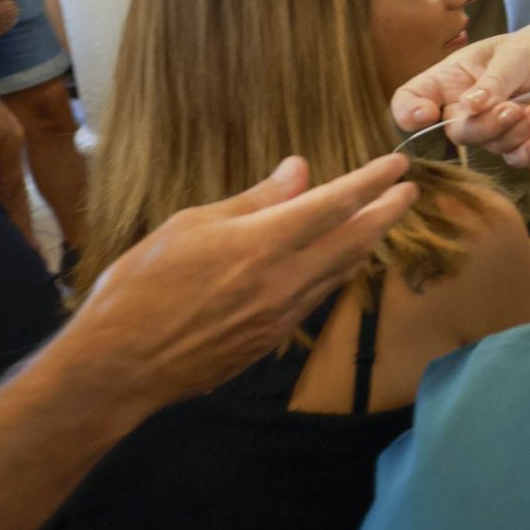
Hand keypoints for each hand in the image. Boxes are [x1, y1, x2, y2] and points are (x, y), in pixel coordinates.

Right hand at [62, 154, 417, 408]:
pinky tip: (337, 261)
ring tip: (381, 221)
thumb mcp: (193, 226)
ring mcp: (282, 315)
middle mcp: (285, 280)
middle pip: (354, 240)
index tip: (397, 164)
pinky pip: (317, 297)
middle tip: (409, 191)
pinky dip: (335, 272)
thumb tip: (299, 170)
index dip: (372, 182)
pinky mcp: (273, 340)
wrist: (120, 364)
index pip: (335, 204)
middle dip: (386, 213)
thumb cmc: (143, 285)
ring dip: (366, 243)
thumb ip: (254, 201)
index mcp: (264, 243)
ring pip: (341, 271)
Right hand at [391, 20, 529, 163]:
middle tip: (514, 108)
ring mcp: (491, 126)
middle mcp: (464, 106)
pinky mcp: (519, 141)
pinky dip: (527, 153)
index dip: (408, 111)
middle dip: (486, 124)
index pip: (412, 98)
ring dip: (516, 132)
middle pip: (457, 131)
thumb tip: (467, 106)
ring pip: (489, 145)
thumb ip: (492, 82)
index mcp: (451, 77)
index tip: (427, 114)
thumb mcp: (514, 54)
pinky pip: (513, 158)